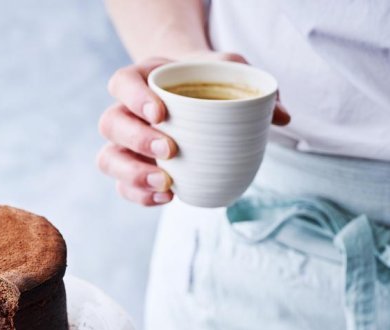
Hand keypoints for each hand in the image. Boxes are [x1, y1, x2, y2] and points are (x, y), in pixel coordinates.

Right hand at [96, 52, 290, 206]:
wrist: (193, 94)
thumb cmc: (206, 81)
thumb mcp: (229, 71)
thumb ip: (251, 84)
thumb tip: (281, 116)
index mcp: (139, 80)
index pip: (121, 83)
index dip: (134, 98)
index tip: (161, 113)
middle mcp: (123, 111)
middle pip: (111, 123)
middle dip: (137, 140)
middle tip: (169, 151)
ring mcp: (123, 143)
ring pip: (108, 159)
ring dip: (133, 175)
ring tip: (165, 184)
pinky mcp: (130, 169)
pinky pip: (121, 187)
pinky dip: (140, 196)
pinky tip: (167, 197)